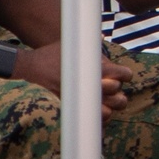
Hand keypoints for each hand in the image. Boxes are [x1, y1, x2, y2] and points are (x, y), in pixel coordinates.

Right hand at [14, 42, 130, 121]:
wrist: (33, 67)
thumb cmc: (53, 54)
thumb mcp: (73, 43)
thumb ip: (90, 43)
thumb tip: (100, 36)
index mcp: (95, 68)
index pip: (122, 75)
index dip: (125, 75)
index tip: (123, 74)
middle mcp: (91, 86)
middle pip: (118, 96)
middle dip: (117, 93)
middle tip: (109, 88)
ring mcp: (82, 101)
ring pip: (108, 112)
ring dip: (109, 107)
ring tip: (103, 101)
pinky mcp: (73, 110)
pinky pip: (92, 123)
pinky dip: (98, 121)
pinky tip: (96, 111)